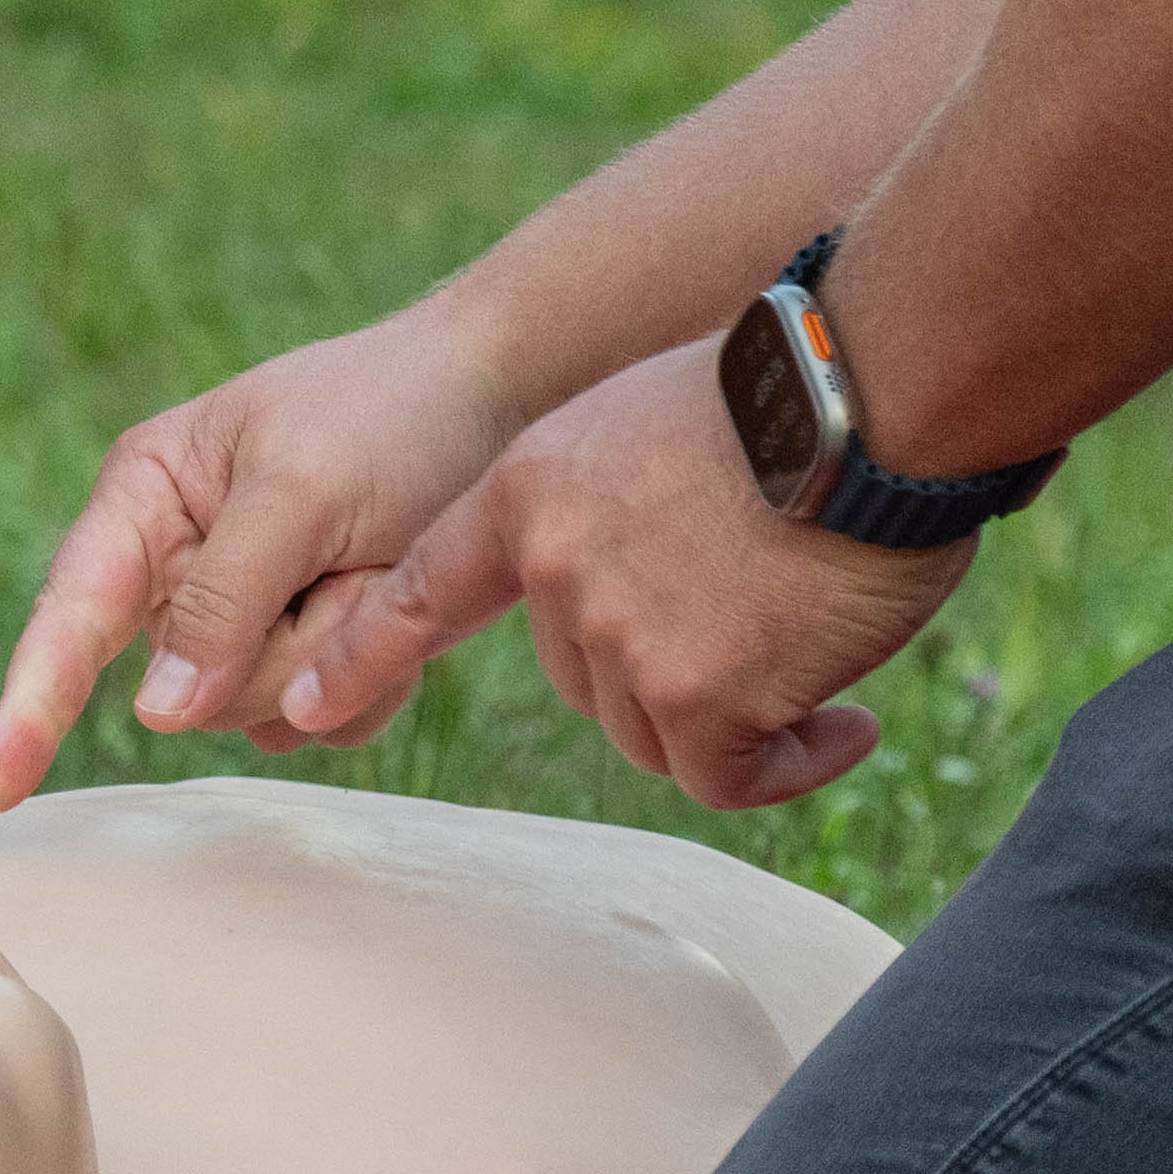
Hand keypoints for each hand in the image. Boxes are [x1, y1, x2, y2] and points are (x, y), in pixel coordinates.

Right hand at [0, 304, 552, 806]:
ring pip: (252, 712)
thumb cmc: (389, 416)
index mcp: (145, 496)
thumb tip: (155, 715)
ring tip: (373, 564)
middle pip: (185, 685)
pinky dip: (366, 679)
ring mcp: (239, 614)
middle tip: (348, 563)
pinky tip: (389, 603)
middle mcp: (176, 563)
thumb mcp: (302, 494)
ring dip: (332, 655)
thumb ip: (224, 601)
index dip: (26, 710)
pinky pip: (312, 722)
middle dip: (279, 647)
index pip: (68, 617)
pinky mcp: (299, 651)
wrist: (501, 399)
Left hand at [347, 352, 968, 812]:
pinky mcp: (702, 698)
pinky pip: (733, 776)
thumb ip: (600, 502)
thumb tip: (626, 567)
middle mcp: (556, 571)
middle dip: (664, 669)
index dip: (364, 653)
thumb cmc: (788, 397)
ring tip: (816, 635)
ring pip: (657, 732)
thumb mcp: (640, 421)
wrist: (865, 400)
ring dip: (738, 713)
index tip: (307, 703)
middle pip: (585, 679)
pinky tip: (851, 723)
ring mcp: (622, 638)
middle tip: (758, 613)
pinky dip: (795, 761)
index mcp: (528, 494)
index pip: (421, 588)